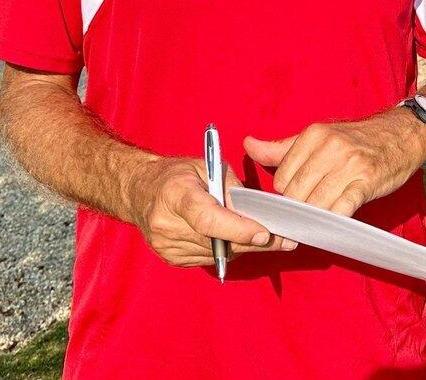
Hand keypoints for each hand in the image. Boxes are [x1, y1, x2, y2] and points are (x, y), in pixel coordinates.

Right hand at [124, 156, 293, 266]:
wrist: (139, 191)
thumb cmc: (177, 174)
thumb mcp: (207, 166)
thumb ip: (231, 188)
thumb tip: (258, 211)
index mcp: (176, 194)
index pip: (209, 219)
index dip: (239, 229)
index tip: (265, 233)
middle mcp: (167, 224)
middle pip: (218, 241)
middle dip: (253, 241)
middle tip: (285, 240)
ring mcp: (167, 245)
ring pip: (218, 253)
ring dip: (244, 247)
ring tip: (264, 237)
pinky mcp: (171, 258)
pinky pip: (209, 258)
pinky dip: (227, 250)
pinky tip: (235, 239)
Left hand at [244, 110, 425, 216]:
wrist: (402, 134)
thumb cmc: (357, 140)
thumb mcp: (319, 137)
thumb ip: (281, 148)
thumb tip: (248, 144)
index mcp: (314, 135)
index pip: (282, 178)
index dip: (285, 195)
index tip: (293, 202)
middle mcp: (330, 147)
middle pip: (296, 193)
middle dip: (296, 211)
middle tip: (300, 218)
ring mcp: (350, 165)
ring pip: (315, 204)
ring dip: (312, 219)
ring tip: (313, 224)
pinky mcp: (367, 181)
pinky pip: (341, 208)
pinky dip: (333, 220)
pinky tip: (332, 223)